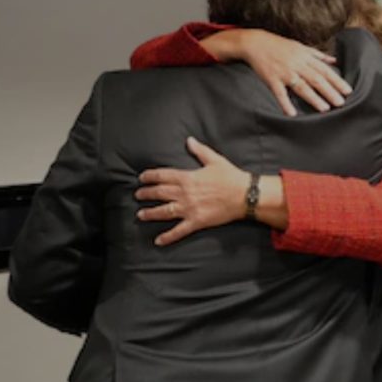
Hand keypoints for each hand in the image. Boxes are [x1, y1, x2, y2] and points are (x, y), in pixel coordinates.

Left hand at [134, 137, 248, 245]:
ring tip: (141, 215)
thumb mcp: (215, 160)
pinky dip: (168, 237)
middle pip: (159, 193)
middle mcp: (184, 193)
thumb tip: (189, 140)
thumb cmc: (231, 177)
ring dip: (150, 213)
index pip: (162, 176)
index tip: (142, 178)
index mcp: (187, 177)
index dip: (150, 176)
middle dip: (146, 194)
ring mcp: (189, 208)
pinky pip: (178, 231)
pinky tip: (158, 241)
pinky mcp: (196, 221)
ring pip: (163, 212)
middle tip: (138, 195)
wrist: (244, 195)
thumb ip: (199, 151)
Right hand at [202, 29, 352, 115]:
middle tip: (341, 103)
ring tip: (325, 108)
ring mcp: (284, 72)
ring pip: (301, 86)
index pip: (324, 70)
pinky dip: (285, 103)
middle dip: (330, 91)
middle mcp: (297, 64)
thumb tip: (334, 60)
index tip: (348, 91)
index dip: (337, 81)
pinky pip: (279, 93)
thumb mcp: (300, 46)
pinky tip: (292, 113)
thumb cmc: (280, 45)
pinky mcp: (271, 79)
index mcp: (305, 57)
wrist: (256, 43)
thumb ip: (318, 55)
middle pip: (316, 79)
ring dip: (313, 98)